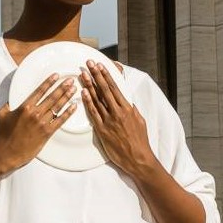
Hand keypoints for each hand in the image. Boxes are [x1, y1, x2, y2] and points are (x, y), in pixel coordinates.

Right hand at [0, 74, 75, 172]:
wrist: (7, 153)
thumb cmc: (3, 135)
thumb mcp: (2, 115)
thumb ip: (8, 105)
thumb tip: (11, 100)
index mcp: (24, 107)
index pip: (39, 91)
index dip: (49, 82)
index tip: (56, 76)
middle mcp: (35, 113)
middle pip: (52, 97)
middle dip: (62, 87)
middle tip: (70, 80)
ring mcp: (42, 123)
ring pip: (57, 107)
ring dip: (67, 97)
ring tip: (74, 89)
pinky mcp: (47, 133)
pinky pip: (60, 120)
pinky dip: (68, 113)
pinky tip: (74, 106)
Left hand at [80, 62, 154, 176]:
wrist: (137, 158)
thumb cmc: (139, 140)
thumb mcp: (140, 121)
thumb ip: (132, 110)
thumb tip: (127, 101)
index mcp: (128, 108)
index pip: (115, 87)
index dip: (106, 76)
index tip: (100, 66)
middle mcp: (118, 112)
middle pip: (104, 89)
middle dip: (96, 75)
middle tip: (88, 64)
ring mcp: (109, 120)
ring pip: (97, 99)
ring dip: (89, 86)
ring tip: (82, 74)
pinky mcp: (102, 130)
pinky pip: (93, 114)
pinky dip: (88, 102)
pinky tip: (82, 93)